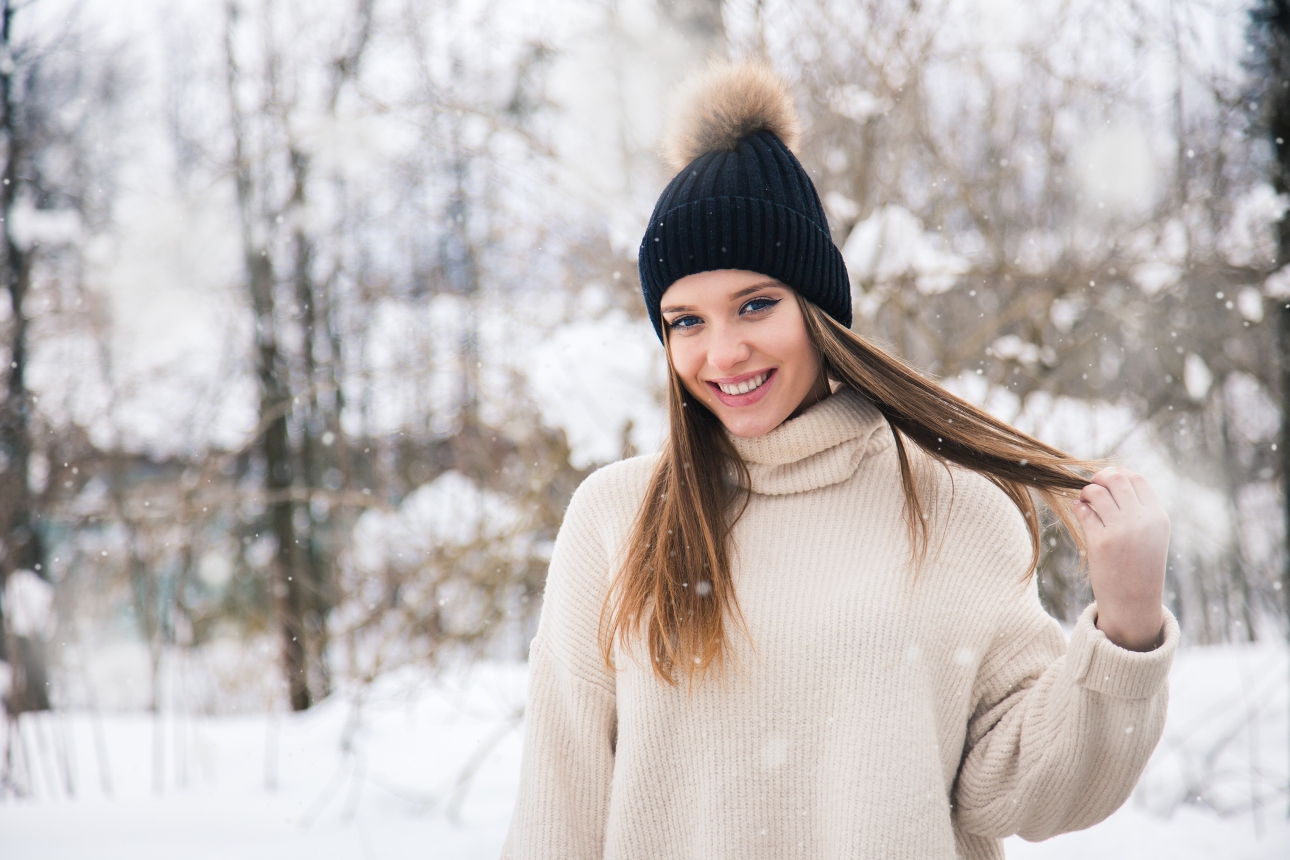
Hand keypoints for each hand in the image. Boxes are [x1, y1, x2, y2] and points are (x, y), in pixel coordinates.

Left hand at [1072, 466, 1169, 651]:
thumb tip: (1113, 478)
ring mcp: (1121, 531)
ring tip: (1085, 501)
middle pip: (1115, 479)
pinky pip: (1084, 511)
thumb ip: (1139, 510)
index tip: (1107, 479)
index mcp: (1158, 517)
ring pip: (1096, 492)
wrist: (1134, 604)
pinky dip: (1079, 507)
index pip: (1136, 479)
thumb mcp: (1151, 536)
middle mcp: (1142, 521)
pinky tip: (1080, 511)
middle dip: (1099, 478)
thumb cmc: (1140, 567)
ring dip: (1086, 492)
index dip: (1117, 474)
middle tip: (1092, 487)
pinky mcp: (1100, 542)